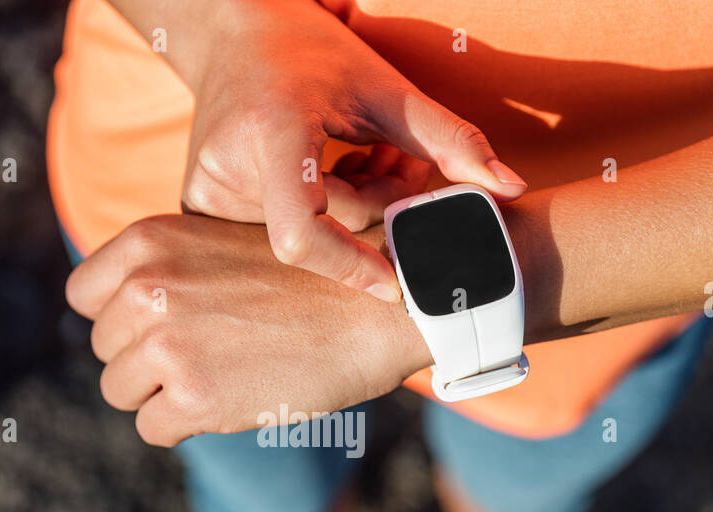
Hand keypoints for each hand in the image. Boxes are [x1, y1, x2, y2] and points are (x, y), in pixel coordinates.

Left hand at [65, 213, 433, 445]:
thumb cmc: (312, 277)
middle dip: (145, 360)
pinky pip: (154, 429)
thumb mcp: (221, 244)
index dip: (117, 320)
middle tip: (207, 355)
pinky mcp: (194, 398)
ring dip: (162, 395)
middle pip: (104, 349)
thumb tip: (121, 320)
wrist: (381, 305)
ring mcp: (167, 346)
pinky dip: (185, 426)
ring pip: (121, 392)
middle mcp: (146, 290)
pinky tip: (230, 402)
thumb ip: (165, 273)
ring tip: (220, 377)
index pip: (82, 297)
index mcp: (148, 243)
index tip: (157, 328)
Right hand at [177, 0, 526, 298]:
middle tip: (402, 167)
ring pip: (303, 233)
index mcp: (271, 131)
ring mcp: (207, 189)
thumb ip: (451, 139)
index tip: (393, 283)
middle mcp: (228, 165)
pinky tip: (331, 170)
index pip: (303, 233)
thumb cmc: (312, 52)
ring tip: (365, 157)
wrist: (232, 29)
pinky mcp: (200, 203)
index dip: (349, 266)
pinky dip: (316, 210)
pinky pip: (275, 229)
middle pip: (320, 229)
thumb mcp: (385, 86)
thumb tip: (512, 190)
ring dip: (349, 208)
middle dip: (373, 210)